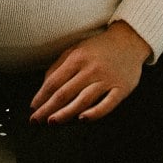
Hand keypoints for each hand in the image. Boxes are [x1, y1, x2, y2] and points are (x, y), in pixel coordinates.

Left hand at [29, 21, 151, 122]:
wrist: (130, 41)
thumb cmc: (98, 48)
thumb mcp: (75, 50)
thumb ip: (59, 66)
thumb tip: (44, 86)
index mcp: (76, 58)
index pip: (54, 81)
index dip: (41, 96)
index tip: (33, 108)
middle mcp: (90, 69)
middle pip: (65, 93)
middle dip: (48, 108)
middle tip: (36, 120)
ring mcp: (106, 79)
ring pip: (83, 99)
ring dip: (66, 113)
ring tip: (53, 121)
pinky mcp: (121, 89)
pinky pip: (107, 104)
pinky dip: (95, 113)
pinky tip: (82, 119)